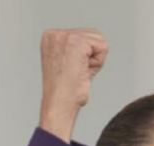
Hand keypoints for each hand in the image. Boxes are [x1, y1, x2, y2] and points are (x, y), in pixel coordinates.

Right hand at [38, 28, 107, 142]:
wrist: (59, 103)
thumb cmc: (65, 91)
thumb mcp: (69, 63)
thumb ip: (78, 50)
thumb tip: (97, 43)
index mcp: (51, 37)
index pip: (85, 36)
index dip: (86, 57)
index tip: (72, 70)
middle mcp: (55, 34)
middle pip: (95, 35)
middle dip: (92, 57)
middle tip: (77, 73)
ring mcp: (64, 36)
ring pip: (99, 40)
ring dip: (94, 60)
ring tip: (79, 72)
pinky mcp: (76, 42)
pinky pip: (102, 47)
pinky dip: (97, 62)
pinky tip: (82, 71)